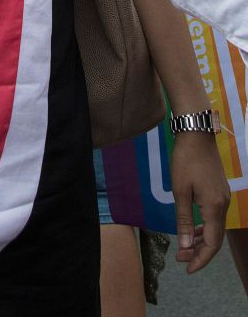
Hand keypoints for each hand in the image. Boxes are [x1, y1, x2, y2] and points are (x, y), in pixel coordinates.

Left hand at [170, 129, 228, 271]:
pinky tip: (191, 231)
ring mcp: (223, 198)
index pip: (212, 243)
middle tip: (180, 260)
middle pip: (215, 239)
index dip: (200, 259)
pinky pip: (213, 217)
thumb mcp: (180, 191)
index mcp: (215, 208)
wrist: (197, 134)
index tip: (187, 269)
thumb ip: (183, 220)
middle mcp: (224, 205)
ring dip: (200, 240)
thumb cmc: (185, 160)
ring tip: (183, 249)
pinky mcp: (219, 191)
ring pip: (214, 228)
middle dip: (198, 252)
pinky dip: (203, 227)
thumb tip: (185, 246)